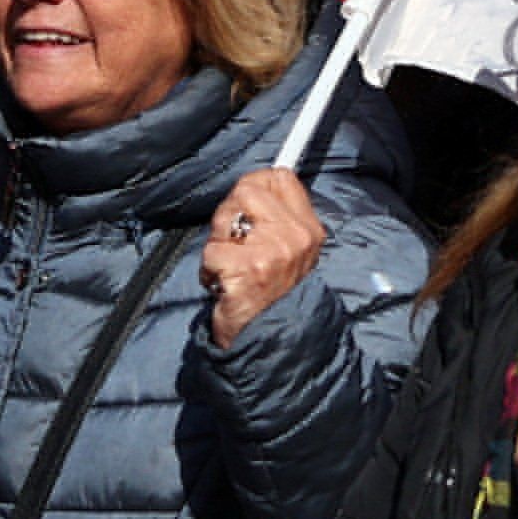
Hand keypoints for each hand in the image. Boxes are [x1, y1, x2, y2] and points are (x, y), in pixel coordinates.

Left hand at [204, 169, 326, 337]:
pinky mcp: (248, 268)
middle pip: (247, 190)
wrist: (268, 340)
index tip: (244, 206)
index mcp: (308, 229)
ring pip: (225, 217)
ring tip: (231, 268)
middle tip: (234, 246)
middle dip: (229, 215)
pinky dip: (209, 270)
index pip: (281, 178)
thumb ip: (275, 219)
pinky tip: (224, 285)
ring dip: (218, 243)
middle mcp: (296, 236)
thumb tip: (249, 187)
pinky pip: (211, 251)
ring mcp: (273, 250)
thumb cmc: (270, 297)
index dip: (254, 185)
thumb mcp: (290, 254)